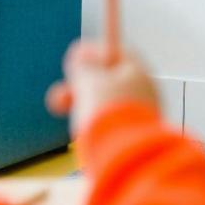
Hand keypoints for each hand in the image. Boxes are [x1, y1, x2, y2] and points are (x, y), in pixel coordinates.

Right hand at [45, 40, 159, 136]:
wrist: (125, 153)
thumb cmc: (106, 111)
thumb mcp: (89, 83)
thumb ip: (83, 67)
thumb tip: (81, 55)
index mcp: (139, 71)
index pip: (117, 51)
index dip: (93, 52)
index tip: (73, 57)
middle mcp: (144, 90)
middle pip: (109, 79)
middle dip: (80, 85)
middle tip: (59, 96)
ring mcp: (140, 112)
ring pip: (106, 102)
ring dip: (81, 104)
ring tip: (62, 111)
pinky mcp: (132, 134)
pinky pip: (109, 121)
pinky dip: (91, 121)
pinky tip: (79, 131)